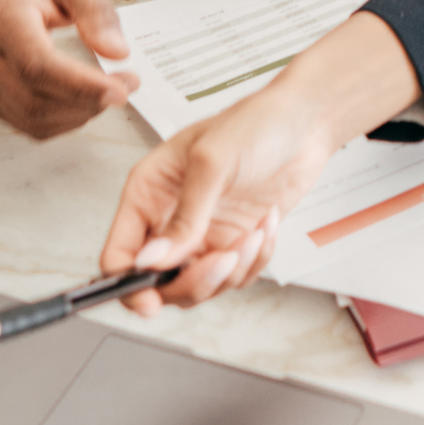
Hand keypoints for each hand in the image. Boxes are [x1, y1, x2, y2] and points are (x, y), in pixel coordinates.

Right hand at [0, 0, 139, 137]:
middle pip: (35, 99)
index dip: (81, 87)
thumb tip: (116, 52)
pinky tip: (81, 100)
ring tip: (105, 90)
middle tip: (125, 85)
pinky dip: (61, 120)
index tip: (121, 89)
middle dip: (88, 102)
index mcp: (2, 16)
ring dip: (77, 115)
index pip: (38, 66)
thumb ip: (96, 11)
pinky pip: (26, 123)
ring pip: (32, 119)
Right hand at [100, 82, 343, 314]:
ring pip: (200, 287)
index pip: (118, 253)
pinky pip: (236, 278)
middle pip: (158, 282)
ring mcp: (203, 234)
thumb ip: (183, 217)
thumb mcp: (212, 163)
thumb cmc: (254, 123)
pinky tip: (266, 225)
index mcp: (149, 192)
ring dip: (232, 269)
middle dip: (193, 281)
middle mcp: (170, 218)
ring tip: (253, 234)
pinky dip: (255, 260)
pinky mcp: (234, 243)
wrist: (304, 123)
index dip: (127, 283)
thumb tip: (152, 260)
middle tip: (222, 261)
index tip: (150, 301)